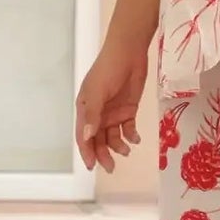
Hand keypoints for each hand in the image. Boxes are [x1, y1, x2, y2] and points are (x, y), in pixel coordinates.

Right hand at [75, 30, 151, 172]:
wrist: (130, 52)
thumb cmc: (109, 69)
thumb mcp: (98, 92)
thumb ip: (93, 115)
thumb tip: (88, 137)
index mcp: (85, 109)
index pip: (84, 136)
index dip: (86, 152)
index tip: (91, 166)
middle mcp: (98, 114)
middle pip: (98, 140)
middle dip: (103, 154)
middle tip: (111, 167)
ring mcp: (113, 112)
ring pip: (113, 136)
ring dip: (118, 146)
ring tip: (127, 150)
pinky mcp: (128, 109)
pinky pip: (128, 128)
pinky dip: (131, 135)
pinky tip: (136, 139)